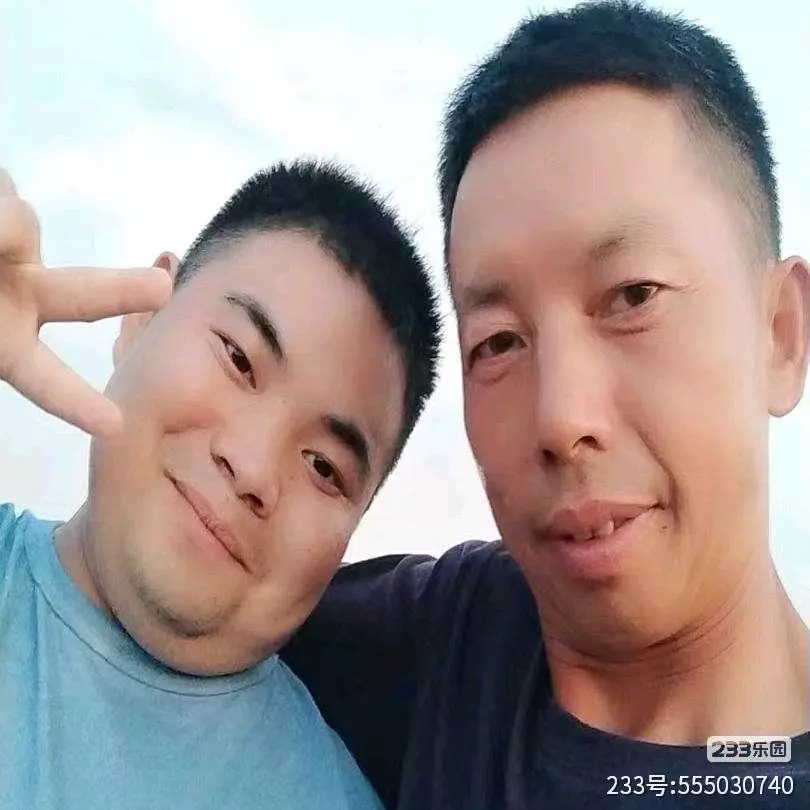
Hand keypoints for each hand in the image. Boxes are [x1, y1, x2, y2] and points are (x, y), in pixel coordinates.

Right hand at [0, 168, 170, 435]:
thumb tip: (11, 233)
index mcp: (5, 341)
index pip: (42, 377)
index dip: (72, 401)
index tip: (113, 425)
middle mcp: (18, 297)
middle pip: (77, 296)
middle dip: (117, 291)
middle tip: (161, 287)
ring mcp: (16, 251)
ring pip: (21, 223)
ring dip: (1, 221)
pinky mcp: (10, 205)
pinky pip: (5, 192)